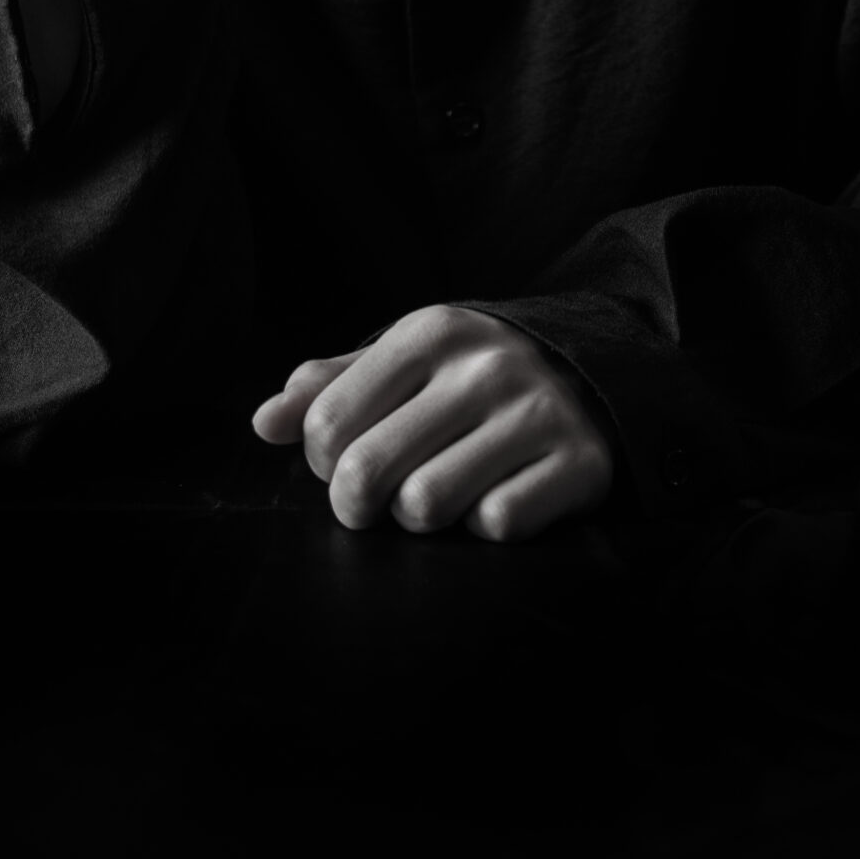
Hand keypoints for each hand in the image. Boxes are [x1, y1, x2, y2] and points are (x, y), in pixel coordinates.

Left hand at [251, 303, 613, 543]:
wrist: (594, 373)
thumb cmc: (473, 375)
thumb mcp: (406, 360)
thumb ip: (331, 386)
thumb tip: (264, 424)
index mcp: (430, 333)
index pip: (328, 421)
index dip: (323, 460)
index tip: (345, 461)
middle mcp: (483, 367)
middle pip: (368, 470)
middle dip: (358, 504)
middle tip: (376, 500)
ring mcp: (535, 414)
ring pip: (427, 505)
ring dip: (423, 516)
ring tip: (438, 493)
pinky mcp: (578, 463)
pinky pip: (496, 525)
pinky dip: (487, 525)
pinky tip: (497, 495)